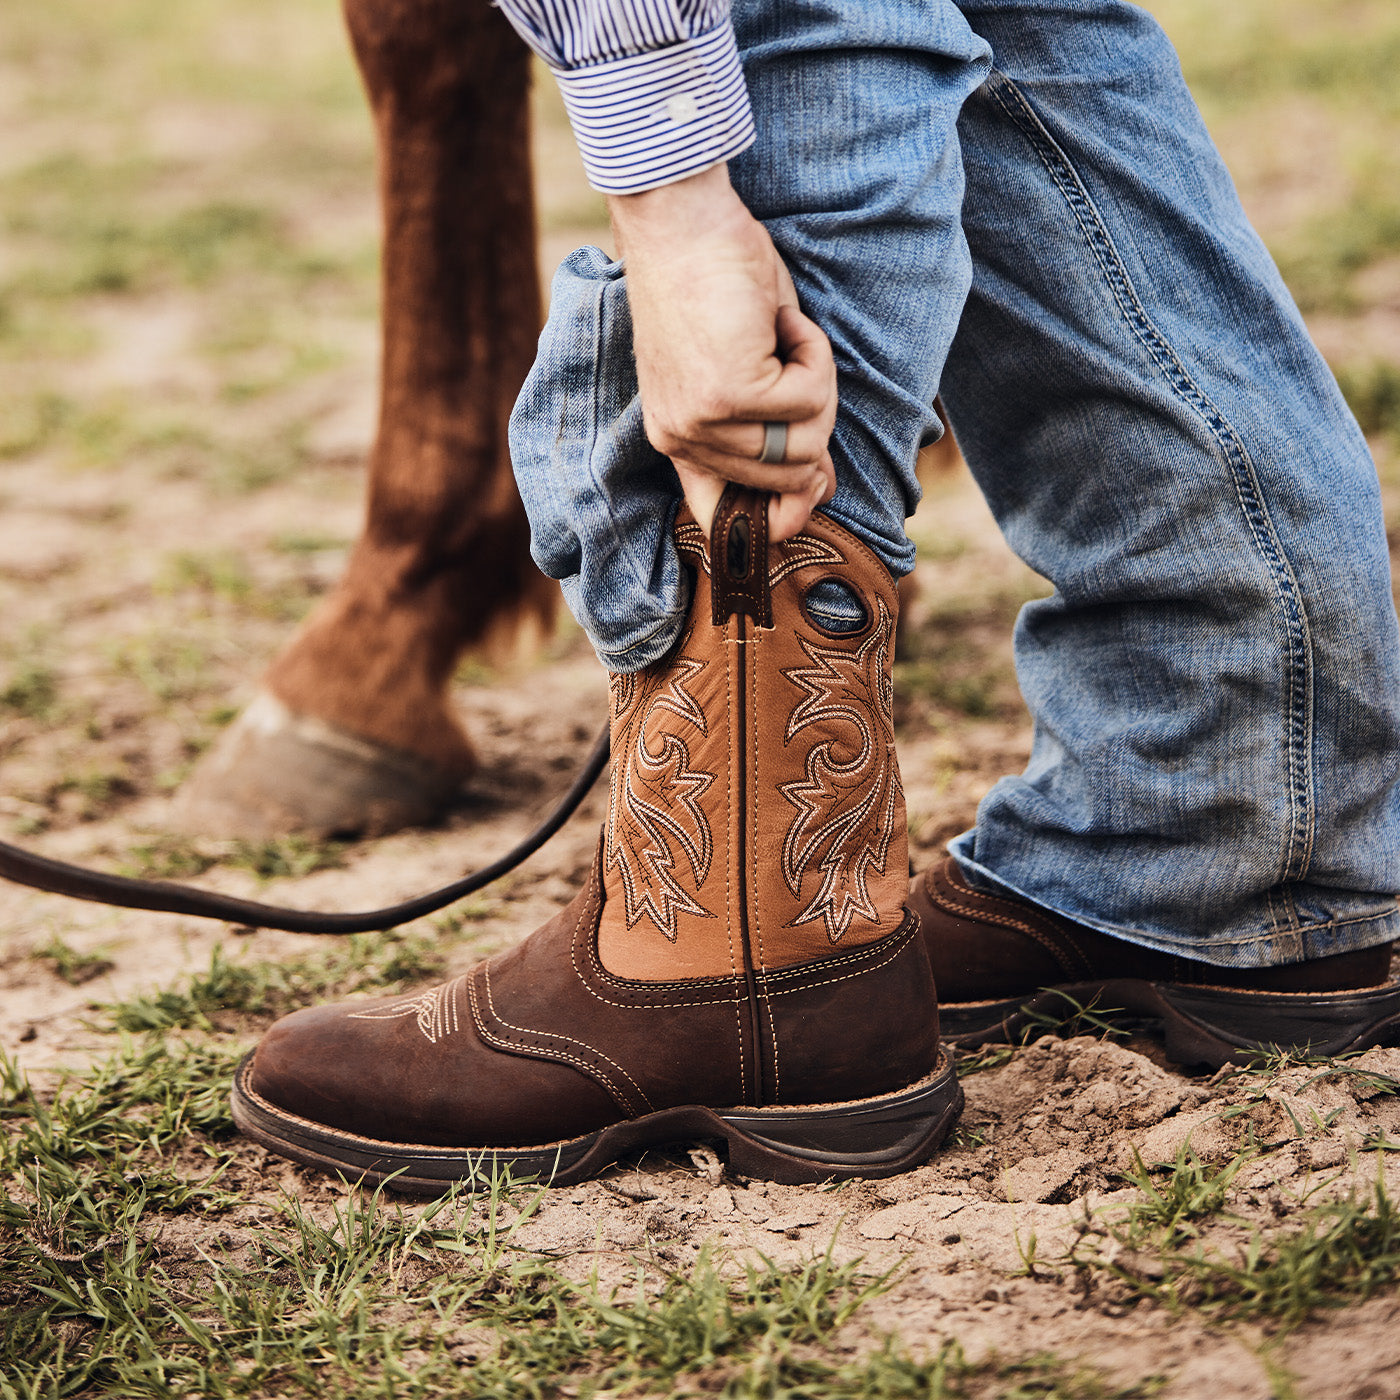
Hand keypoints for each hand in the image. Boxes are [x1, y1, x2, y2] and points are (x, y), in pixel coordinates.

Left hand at [608, 164, 836, 541]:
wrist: (680, 221)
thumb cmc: (713, 284)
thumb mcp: (746, 370)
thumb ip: (777, 434)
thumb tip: (822, 492)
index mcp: (677, 439)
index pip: (725, 515)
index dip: (780, 510)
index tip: (816, 487)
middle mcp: (683, 439)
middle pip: (791, 475)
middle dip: (815, 418)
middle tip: (795, 359)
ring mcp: (705, 421)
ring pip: (808, 440)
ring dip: (817, 381)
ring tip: (782, 333)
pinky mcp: (731, 394)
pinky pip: (812, 397)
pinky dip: (815, 352)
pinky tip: (781, 319)